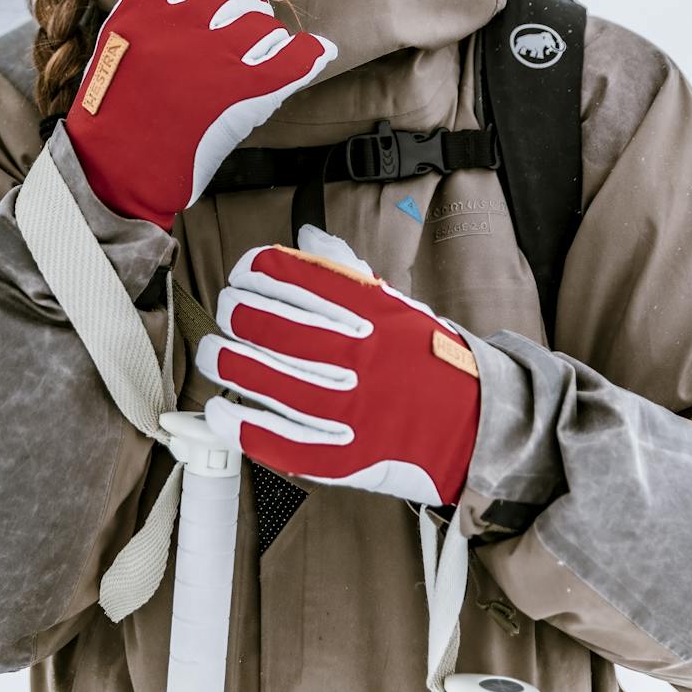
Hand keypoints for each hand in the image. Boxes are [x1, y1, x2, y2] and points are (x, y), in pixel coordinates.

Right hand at [65, 0, 336, 229]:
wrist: (114, 165)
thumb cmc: (113, 103)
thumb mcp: (116, 35)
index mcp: (149, 5)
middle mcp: (181, 23)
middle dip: (247, 12)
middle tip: (246, 33)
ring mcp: (213, 57)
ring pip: (263, 27)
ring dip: (268, 40)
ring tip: (260, 58)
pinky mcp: (238, 94)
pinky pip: (291, 61)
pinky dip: (310, 54)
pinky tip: (321, 51)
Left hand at [197, 226, 480, 505]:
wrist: (476, 424)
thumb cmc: (427, 360)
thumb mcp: (397, 306)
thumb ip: (346, 272)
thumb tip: (307, 235)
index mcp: (371, 313)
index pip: (295, 278)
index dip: (256, 271)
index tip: (243, 274)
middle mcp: (358, 356)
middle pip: (270, 326)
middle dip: (236, 313)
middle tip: (227, 312)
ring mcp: (350, 409)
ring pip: (266, 381)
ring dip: (228, 363)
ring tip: (215, 355)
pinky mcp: (345, 456)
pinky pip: (282, 442)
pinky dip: (243, 427)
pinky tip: (222, 412)